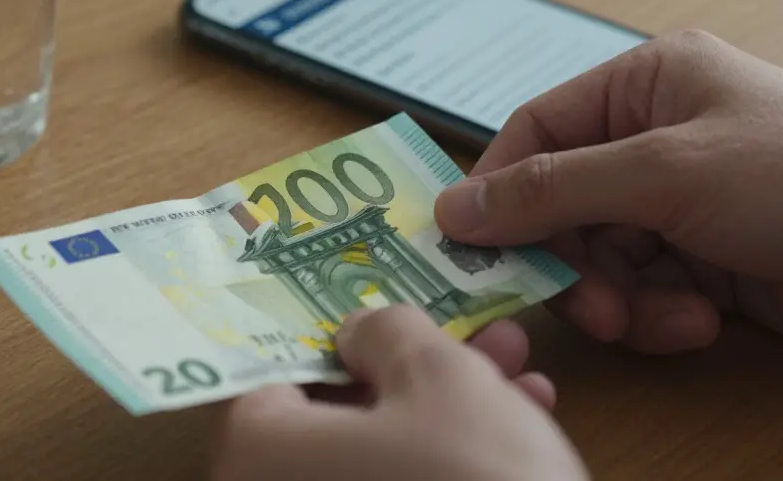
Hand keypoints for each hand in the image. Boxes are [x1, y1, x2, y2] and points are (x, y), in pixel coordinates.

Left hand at [211, 306, 585, 480]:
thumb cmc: (471, 474)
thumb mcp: (439, 375)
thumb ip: (387, 332)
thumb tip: (358, 333)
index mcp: (258, 453)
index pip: (276, 375)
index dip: (340, 338)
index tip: (390, 318)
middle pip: (339, 418)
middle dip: (415, 371)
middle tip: (475, 338)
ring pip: (381, 458)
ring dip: (451, 412)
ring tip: (519, 375)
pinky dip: (450, 467)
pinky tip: (523, 428)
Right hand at [435, 30, 782, 351]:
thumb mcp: (666, 173)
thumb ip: (554, 190)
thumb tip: (453, 207)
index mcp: (645, 83)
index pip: (538, 131)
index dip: (500, 190)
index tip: (467, 246)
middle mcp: (656, 136)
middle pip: (563, 205)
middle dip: (571, 261)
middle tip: (586, 306)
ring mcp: (683, 200)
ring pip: (600, 257)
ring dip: (618, 297)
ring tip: (655, 318)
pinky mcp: (707, 257)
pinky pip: (644, 289)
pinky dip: (658, 313)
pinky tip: (698, 321)